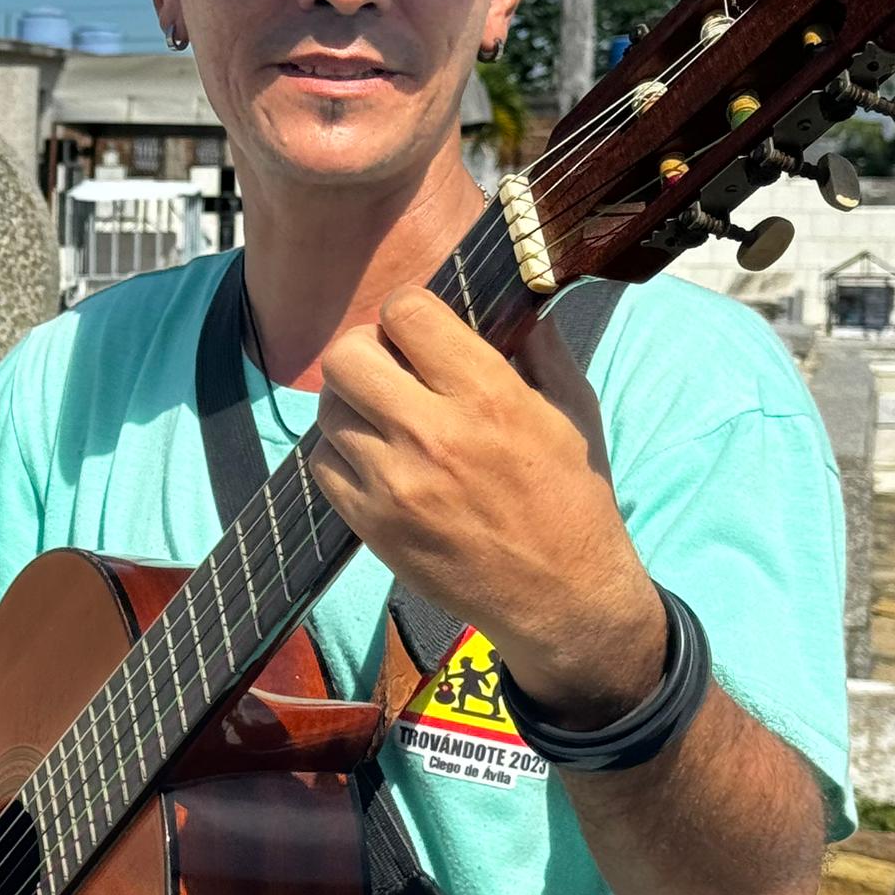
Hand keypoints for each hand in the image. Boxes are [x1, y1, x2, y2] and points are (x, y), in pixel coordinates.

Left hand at [309, 287, 666, 724]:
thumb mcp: (574, 410)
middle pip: (346, 356)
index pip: (406, 313)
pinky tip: (374, 459)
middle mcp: (433, 435)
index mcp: (489, 396)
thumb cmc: (573, 498)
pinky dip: (340, 453)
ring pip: (328, 409)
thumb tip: (506, 298)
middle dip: (367, 352)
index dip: (406, 313)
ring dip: (352, 404)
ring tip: (384, 417)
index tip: (418, 330)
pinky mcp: (371, 525)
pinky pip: (321, 463)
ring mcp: (394, 483)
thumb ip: (538, 347)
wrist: (562, 596)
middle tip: (390, 369)